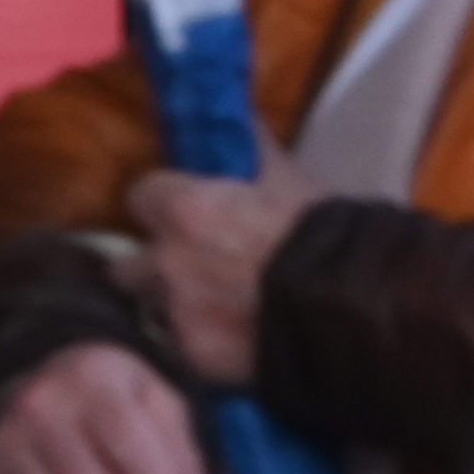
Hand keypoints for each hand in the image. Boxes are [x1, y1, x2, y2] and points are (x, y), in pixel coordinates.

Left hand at [128, 164, 325, 387]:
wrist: (346, 305)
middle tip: (186, 268)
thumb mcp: (288, 179)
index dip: (160, 205)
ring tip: (208, 308)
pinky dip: (197, 343)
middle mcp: (166, 262)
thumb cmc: (319, 234)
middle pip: (127, 265)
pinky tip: (226, 339)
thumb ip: (253, 148)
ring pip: (150, 311)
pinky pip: (180, 349)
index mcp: (183, 210)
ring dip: (170, 308)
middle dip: (150, 266)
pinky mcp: (194, 357)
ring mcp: (176, 314)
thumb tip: (240, 116)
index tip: (179, 213)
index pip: (138, 198)